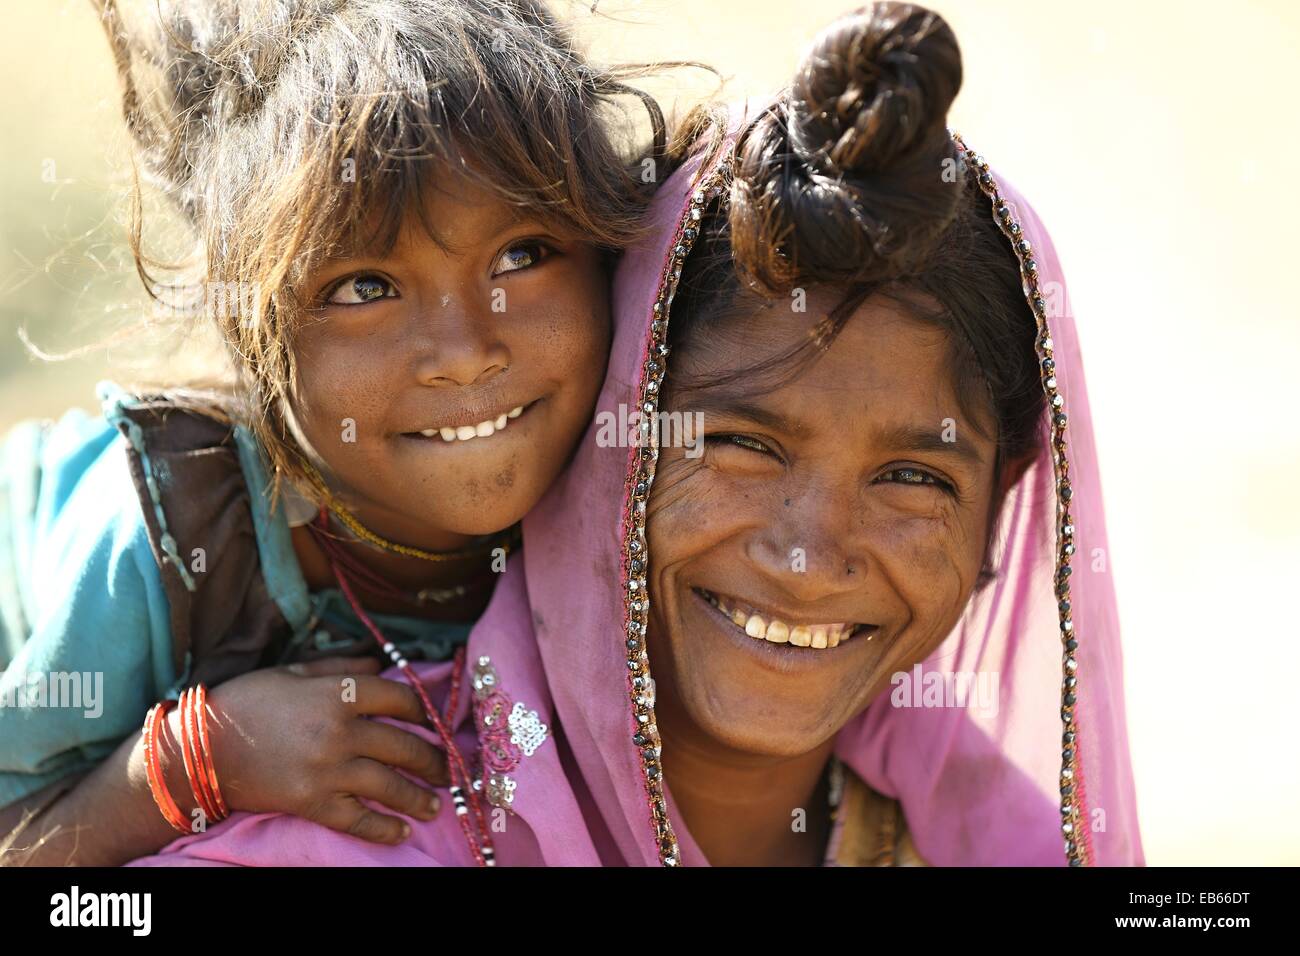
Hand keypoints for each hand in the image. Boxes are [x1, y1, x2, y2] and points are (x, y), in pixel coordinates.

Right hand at [200, 656, 447, 843]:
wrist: (199, 749)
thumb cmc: (246, 702)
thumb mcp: (294, 671)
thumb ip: (340, 667)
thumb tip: (379, 663)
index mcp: (337, 693)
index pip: (399, 700)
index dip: (423, 711)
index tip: (433, 722)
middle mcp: (339, 732)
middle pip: (403, 745)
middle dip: (432, 759)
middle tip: (448, 769)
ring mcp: (327, 770)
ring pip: (388, 785)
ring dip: (418, 797)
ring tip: (436, 805)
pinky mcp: (311, 803)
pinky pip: (357, 820)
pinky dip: (383, 828)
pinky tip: (401, 832)